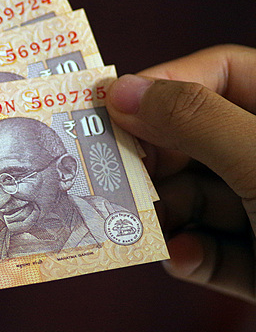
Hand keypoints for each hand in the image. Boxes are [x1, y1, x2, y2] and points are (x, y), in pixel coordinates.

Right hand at [107, 45, 255, 300]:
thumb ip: (193, 120)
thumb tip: (119, 90)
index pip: (224, 73)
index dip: (164, 83)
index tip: (107, 106)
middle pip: (200, 139)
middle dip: (157, 162)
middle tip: (112, 176)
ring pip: (201, 199)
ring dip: (169, 216)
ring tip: (150, 228)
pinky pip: (219, 251)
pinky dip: (196, 256)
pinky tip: (184, 258)